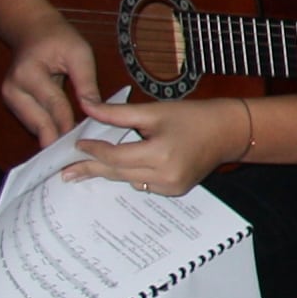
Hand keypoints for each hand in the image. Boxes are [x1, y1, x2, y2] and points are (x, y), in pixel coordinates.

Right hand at [1, 21, 103, 148]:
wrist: (33, 31)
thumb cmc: (59, 39)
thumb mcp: (80, 53)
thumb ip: (86, 82)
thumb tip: (94, 110)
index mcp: (28, 74)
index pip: (53, 104)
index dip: (69, 124)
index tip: (84, 142)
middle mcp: (13, 89)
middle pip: (39, 121)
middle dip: (59, 137)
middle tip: (79, 156)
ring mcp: (10, 97)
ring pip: (34, 125)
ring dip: (53, 136)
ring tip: (75, 148)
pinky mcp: (13, 103)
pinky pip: (32, 121)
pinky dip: (48, 129)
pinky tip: (64, 136)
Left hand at [61, 96, 246, 196]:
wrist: (230, 132)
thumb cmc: (195, 116)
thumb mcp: (155, 110)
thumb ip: (117, 114)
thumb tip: (86, 106)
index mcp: (160, 153)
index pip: (115, 156)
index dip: (93, 150)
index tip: (77, 144)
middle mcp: (165, 176)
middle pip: (117, 172)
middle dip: (92, 168)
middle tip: (66, 171)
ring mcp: (171, 187)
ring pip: (127, 180)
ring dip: (110, 171)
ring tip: (87, 168)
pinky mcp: (175, 191)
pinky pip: (142, 184)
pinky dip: (131, 174)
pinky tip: (124, 166)